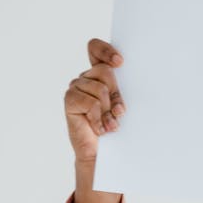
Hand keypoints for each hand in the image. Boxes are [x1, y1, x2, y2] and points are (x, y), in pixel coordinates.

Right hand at [64, 38, 125, 162]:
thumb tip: (132, 77)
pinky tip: (100, 129)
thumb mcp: (120, 105)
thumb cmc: (114, 128)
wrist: (100, 153)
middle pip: (105, 71)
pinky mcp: (70, 100)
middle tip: (120, 113)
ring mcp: (76, 87)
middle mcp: (85, 78)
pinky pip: (90, 103)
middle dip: (117, 93)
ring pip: (100, 88)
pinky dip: (99, 118)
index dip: (105, 50)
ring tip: (111, 125)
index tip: (120, 62)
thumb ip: (121, 89)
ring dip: (109, 110)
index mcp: (98, 74)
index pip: (95, 49)